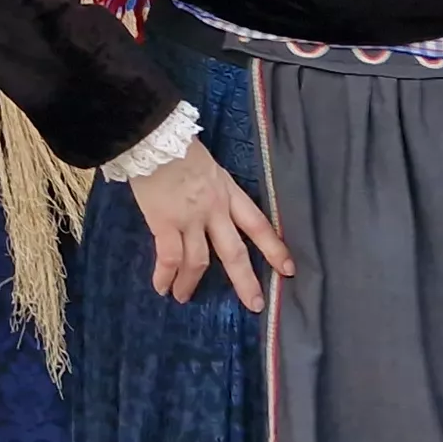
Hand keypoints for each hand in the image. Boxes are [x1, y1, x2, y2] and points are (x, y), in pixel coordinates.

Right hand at [127, 147, 293, 306]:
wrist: (154, 136)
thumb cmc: (177, 146)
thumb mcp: (208, 166)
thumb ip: (211, 189)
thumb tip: (205, 209)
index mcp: (227, 192)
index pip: (258, 224)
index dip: (274, 248)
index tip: (288, 269)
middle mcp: (214, 209)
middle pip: (235, 252)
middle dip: (246, 281)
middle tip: (255, 305)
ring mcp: (189, 218)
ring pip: (199, 261)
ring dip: (191, 283)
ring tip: (184, 298)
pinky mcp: (164, 223)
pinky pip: (169, 257)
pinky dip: (165, 276)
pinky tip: (162, 288)